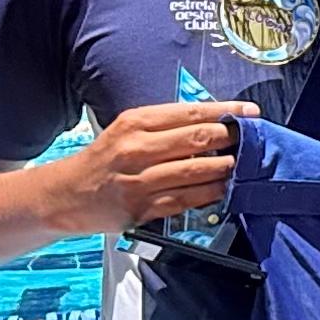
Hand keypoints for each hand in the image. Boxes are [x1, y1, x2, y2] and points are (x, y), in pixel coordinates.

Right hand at [56, 102, 241, 233]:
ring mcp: (139, 181)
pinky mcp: (142, 208)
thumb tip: (212, 124)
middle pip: (196, 139)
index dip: (225, 111)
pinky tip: (224, 188)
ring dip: (225, 168)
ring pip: (195, 171)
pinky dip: (210, 194)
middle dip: (231, 138)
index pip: (190, 112)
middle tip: (252, 138)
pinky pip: (185, 199)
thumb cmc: (103, 160)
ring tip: (242, 164)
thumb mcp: (127, 131)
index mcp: (135, 123)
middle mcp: (136, 149)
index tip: (250, 112)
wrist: (66, 195)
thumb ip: (165, 127)